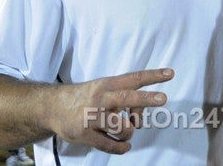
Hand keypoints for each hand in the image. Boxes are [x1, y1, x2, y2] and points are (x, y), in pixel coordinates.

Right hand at [47, 69, 173, 153]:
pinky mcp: (84, 133)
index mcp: (107, 85)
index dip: (152, 76)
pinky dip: (120, 148)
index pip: (133, 78)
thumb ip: (123, 101)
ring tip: (125, 132)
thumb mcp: (103, 91)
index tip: (170, 74)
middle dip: (145, 99)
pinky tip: (124, 147)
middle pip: (126, 97)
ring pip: (120, 127)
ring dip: (128, 133)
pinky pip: (108, 144)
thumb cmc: (86, 98)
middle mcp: (101, 98)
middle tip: (163, 99)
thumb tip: (139, 120)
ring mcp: (91, 116)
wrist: (53, 107)